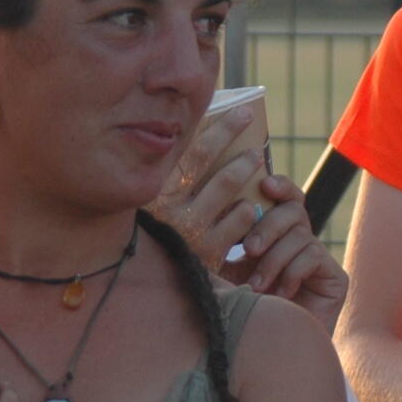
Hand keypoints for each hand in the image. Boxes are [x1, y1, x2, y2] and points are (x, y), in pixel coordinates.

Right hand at [152, 104, 262, 262]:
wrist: (146, 288)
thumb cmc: (148, 236)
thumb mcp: (146, 206)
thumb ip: (163, 180)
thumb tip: (193, 141)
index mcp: (154, 190)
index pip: (191, 150)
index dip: (220, 129)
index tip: (243, 113)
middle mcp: (170, 207)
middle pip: (210, 161)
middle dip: (235, 141)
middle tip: (252, 134)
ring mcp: (191, 230)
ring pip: (230, 188)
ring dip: (246, 171)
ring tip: (255, 162)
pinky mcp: (209, 253)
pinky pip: (241, 221)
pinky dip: (248, 210)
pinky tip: (248, 207)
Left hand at [226, 175, 347, 327]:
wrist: (268, 352)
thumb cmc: (240, 310)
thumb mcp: (225, 271)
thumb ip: (223, 243)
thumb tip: (211, 209)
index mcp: (275, 234)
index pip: (283, 198)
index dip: (279, 185)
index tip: (265, 184)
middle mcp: (300, 241)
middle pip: (293, 209)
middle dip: (268, 225)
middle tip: (249, 250)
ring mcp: (319, 259)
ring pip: (301, 234)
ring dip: (274, 259)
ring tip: (257, 286)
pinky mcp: (336, 278)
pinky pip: (314, 256)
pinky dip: (292, 272)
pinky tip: (281, 294)